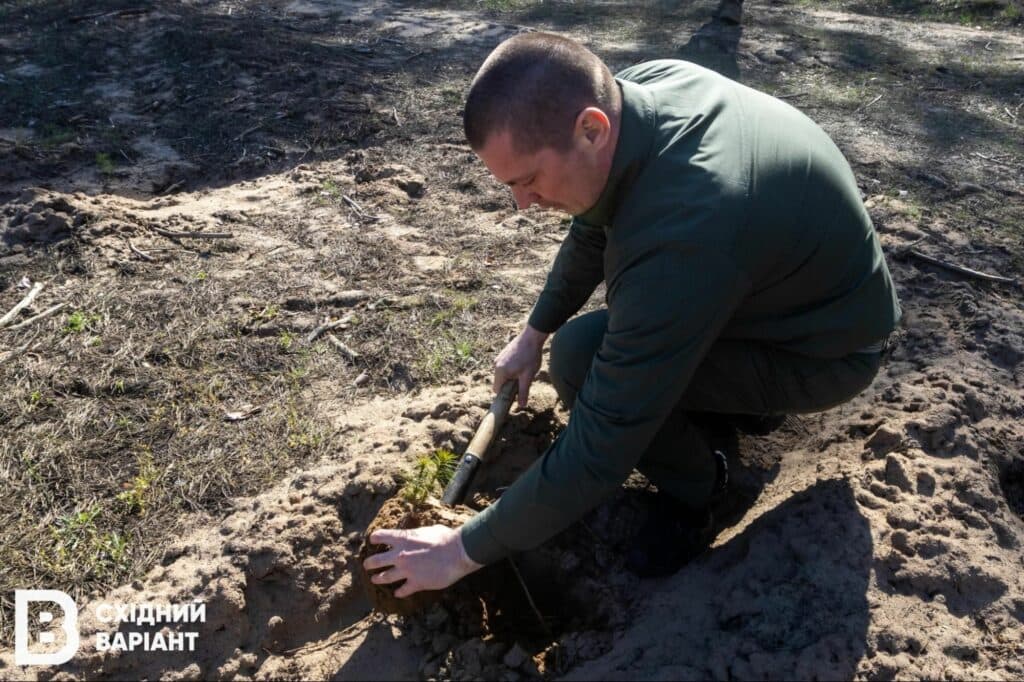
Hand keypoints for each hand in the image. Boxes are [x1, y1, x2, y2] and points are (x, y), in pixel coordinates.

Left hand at [362, 525, 483, 597]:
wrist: (457, 553)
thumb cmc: (445, 538)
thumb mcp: (428, 530)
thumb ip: (418, 534)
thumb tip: (418, 535)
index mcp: (403, 538)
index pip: (380, 536)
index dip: (375, 538)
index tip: (374, 540)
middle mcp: (400, 555)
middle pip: (376, 560)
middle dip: (369, 563)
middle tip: (366, 565)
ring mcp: (406, 571)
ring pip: (385, 577)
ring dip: (378, 578)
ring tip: (374, 579)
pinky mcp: (416, 583)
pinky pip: (403, 590)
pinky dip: (399, 592)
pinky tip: (398, 593)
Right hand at [494, 325, 547, 408]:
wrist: (532, 337)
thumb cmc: (530, 356)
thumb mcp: (528, 377)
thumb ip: (523, 392)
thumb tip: (521, 405)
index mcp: (500, 372)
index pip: (497, 390)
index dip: (505, 394)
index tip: (515, 393)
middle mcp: (496, 365)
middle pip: (500, 382)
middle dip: (510, 384)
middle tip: (523, 379)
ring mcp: (499, 358)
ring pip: (503, 374)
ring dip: (512, 376)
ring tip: (524, 370)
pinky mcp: (503, 353)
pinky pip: (504, 366)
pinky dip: (512, 369)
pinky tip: (522, 363)